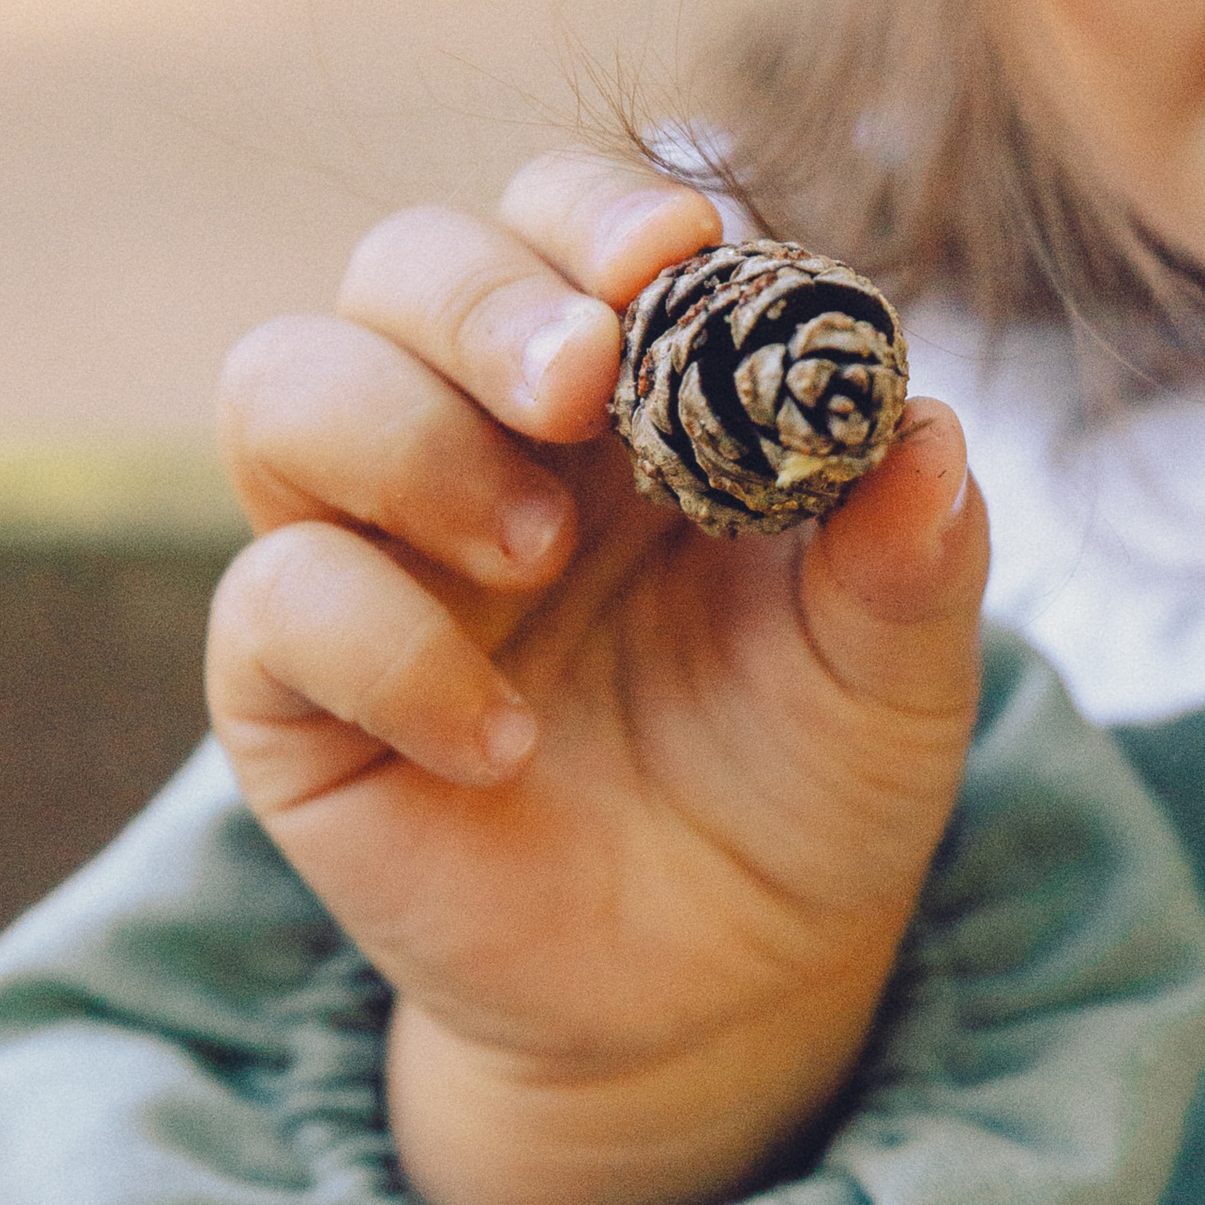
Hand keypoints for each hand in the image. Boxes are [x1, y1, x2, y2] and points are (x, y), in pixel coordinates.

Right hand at [206, 152, 988, 1204]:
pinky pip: (275, 602)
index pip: (567, 225)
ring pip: (283, 387)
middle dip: (486, 297)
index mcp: (627, 391)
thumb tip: (930, 432)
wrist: (725, 991)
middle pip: (404, 266)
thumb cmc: (806, 786)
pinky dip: (386, 647)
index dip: (599, 213)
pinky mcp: (294, 690)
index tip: (675, 255)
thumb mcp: (895, 676)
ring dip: (406, 437)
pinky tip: (503, 741)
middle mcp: (476, 436)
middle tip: (583, 381)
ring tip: (538, 551)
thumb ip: (913, 553)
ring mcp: (370, 554)